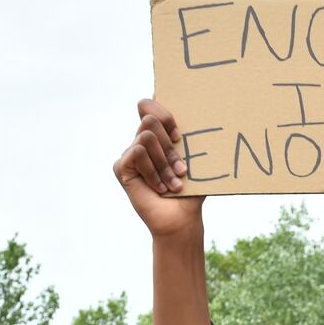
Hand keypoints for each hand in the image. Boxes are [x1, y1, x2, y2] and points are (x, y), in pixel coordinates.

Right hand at [113, 99, 205, 237]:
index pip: (149, 105)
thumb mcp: (195, 161)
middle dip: (169, 145)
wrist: (181, 219)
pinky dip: (152, 172)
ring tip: (173, 183)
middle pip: (149, 118)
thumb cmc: (191, 191)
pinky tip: (159, 188)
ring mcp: (130, 153)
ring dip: (164, 162)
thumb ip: (191, 138)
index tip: (179, 136)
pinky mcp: (121, 166)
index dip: (163, 113)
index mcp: (159, 136)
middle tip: (181, 168)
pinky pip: (137, 153)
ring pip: (145, 136)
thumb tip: (202, 113)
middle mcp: (142, 142)